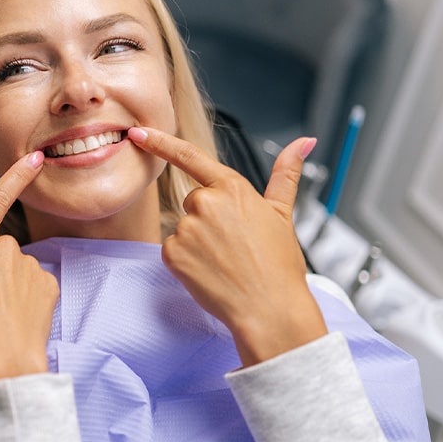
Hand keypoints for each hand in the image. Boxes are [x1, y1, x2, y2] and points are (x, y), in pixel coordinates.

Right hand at [0, 150, 57, 384]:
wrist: (5, 363)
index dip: (16, 176)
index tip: (35, 158)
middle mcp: (4, 250)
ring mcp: (28, 267)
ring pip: (17, 267)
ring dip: (9, 283)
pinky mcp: (48, 284)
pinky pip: (35, 283)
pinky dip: (27, 296)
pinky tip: (17, 317)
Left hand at [128, 127, 326, 366]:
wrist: (269, 309)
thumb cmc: (278, 265)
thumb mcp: (283, 214)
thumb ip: (285, 174)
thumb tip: (304, 142)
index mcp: (232, 187)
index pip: (189, 156)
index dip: (159, 142)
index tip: (138, 132)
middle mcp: (205, 202)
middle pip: (193, 201)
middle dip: (208, 219)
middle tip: (234, 245)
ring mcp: (187, 228)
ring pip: (183, 226)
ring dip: (198, 241)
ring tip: (226, 261)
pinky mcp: (172, 253)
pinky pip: (172, 249)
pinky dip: (186, 261)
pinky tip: (209, 272)